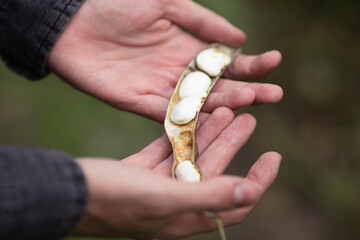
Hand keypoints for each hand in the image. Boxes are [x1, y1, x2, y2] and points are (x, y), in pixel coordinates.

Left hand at [48, 0, 282, 121]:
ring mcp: (160, 90)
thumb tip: (240, 38)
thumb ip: (202, 21)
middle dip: (247, 88)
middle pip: (218, 86)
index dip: (250, 63)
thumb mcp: (167, 2)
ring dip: (225, 103)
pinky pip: (167, 115)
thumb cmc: (117, 4)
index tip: (274, 61)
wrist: (73, 21)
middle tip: (274, 94)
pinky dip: (189, 117)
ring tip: (252, 101)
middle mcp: (178, 73)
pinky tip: (211, 119)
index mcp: (186, 49)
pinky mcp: (138, 103)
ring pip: (199, 102)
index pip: (225, 62)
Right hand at [74, 108, 281, 238]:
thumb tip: (249, 192)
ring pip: (192, 155)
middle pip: (215, 170)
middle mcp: (176, 202)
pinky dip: (181, 134)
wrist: (66, 192)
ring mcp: (158, 185)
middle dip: (234, 144)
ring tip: (227, 110)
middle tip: (250, 118)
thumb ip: (207, 197)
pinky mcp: (141, 170)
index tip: (273, 156)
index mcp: (187, 215)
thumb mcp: (162, 198)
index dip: (259, 181)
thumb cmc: (113, 199)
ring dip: (210, 134)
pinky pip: (168, 150)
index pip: (236, 202)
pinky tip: (192, 116)